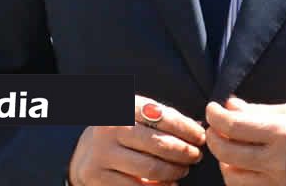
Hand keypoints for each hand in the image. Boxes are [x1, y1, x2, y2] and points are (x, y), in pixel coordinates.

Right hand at [68, 96, 205, 185]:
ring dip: (174, 172)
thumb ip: (165, 119)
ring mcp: (102, 154)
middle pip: (159, 144)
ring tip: (183, 170)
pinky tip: (169, 185)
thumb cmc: (123, 131)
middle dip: (184, 152)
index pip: (164, 117)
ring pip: (150, 168)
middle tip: (195, 156)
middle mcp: (111, 128)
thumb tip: (199, 128)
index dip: (187, 129)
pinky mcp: (98, 177)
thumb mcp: (138, 115)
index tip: (201, 138)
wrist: (84, 151)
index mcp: (124, 107)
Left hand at [205, 96, 285, 185]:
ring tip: (231, 147)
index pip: (233, 126)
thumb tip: (231, 106)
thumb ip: (260, 111)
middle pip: (225, 153)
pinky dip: (239, 178)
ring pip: (232, 177)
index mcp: (283, 133)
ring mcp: (280, 183)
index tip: (213, 108)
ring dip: (224, 161)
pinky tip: (244, 166)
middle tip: (215, 127)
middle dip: (213, 137)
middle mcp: (278, 161)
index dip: (215, 115)